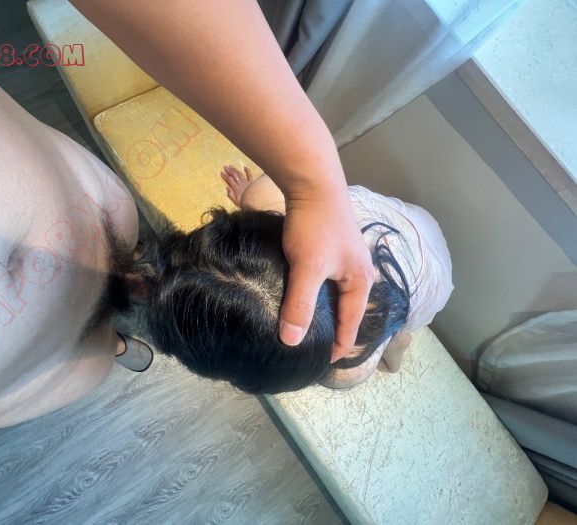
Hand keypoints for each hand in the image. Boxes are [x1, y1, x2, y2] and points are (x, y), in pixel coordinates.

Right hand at [220, 165, 252, 207]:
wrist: (255, 202)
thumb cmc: (245, 203)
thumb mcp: (236, 202)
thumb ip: (231, 195)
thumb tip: (227, 187)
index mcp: (236, 188)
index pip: (229, 180)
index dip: (225, 176)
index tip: (221, 172)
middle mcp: (241, 184)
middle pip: (234, 175)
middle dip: (229, 171)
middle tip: (225, 167)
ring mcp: (246, 182)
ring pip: (240, 174)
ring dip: (235, 170)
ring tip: (231, 166)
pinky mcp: (252, 182)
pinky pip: (250, 175)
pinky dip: (248, 171)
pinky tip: (245, 167)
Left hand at [280, 188, 373, 361]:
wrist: (312, 182)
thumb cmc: (316, 226)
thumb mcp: (308, 268)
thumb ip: (300, 304)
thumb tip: (292, 341)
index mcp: (360, 281)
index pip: (351, 325)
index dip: (337, 346)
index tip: (321, 364)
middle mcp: (357, 272)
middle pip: (345, 311)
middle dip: (331, 330)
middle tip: (311, 349)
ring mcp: (344, 259)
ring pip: (333, 294)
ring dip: (321, 310)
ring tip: (304, 327)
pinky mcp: (329, 248)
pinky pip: (324, 280)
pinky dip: (313, 292)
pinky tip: (297, 296)